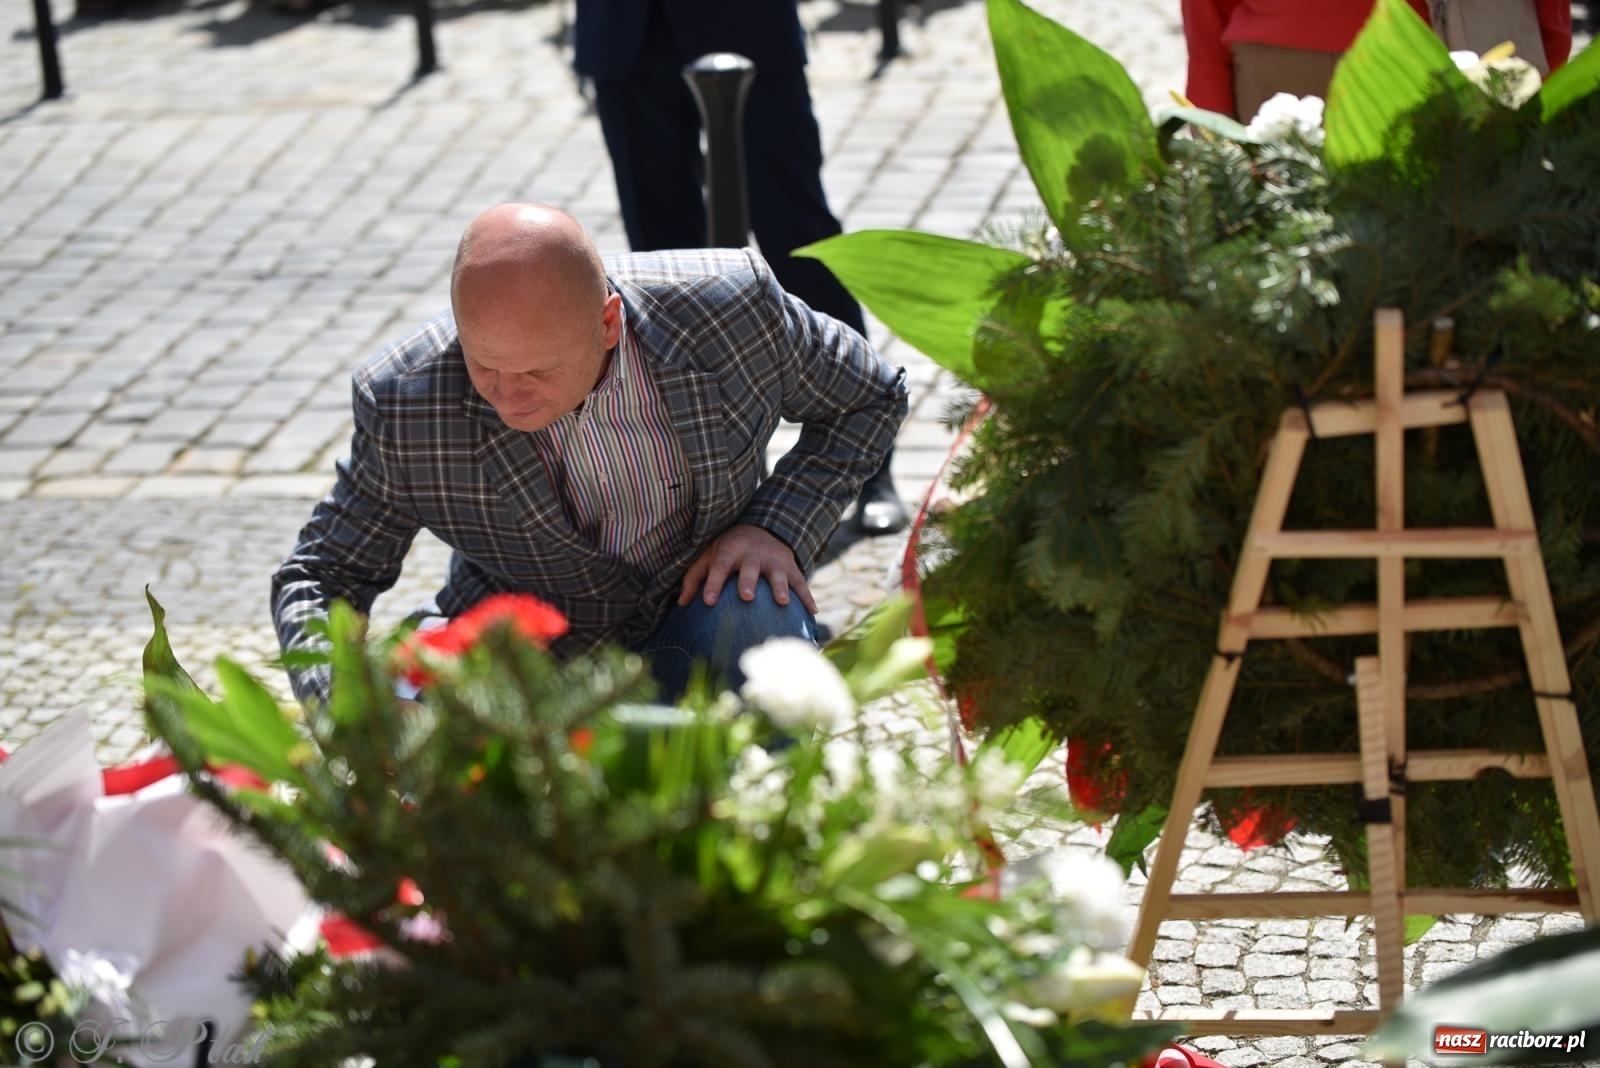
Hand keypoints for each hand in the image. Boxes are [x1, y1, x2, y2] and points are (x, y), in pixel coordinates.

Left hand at [677, 523, 816, 612]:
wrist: (761, 528)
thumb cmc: (728, 550)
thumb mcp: (708, 556)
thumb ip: (694, 578)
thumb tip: (681, 604)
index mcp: (730, 551)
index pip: (719, 566)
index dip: (714, 583)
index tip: (708, 601)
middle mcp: (752, 554)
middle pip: (750, 568)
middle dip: (748, 581)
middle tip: (747, 597)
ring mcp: (774, 560)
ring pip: (778, 574)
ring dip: (780, 587)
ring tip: (782, 602)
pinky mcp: (790, 566)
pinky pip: (800, 582)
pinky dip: (807, 596)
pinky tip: (813, 612)